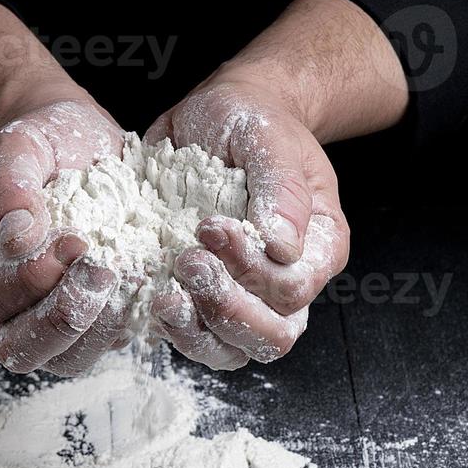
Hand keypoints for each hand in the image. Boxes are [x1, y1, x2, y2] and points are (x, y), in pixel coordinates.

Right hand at [0, 98, 134, 375]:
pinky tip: (146, 285)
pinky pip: (104, 347)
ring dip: (99, 329)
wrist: (79, 145)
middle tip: (103, 272)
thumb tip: (16, 239)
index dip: (26, 280)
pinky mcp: (86, 323)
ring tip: (126, 277)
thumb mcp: (19, 144)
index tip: (73, 242)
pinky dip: (128, 324)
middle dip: (63, 318)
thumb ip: (8, 185)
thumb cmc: (40, 142)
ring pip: (64, 359)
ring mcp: (40, 319)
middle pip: (17, 348)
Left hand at [146, 78, 348, 369]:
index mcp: (317, 246)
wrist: (218, 117)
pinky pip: (194, 337)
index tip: (209, 226)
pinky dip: (171, 329)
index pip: (292, 287)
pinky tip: (150, 298)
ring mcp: (244, 296)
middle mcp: (285, 282)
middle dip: (226, 308)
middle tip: (188, 262)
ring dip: (197, 332)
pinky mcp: (203, 298)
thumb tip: (281, 245)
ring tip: (165, 296)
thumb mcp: (267, 138)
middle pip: (271, 334)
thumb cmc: (251, 121)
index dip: (250, 269)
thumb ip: (279, 188)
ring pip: (232, 350)